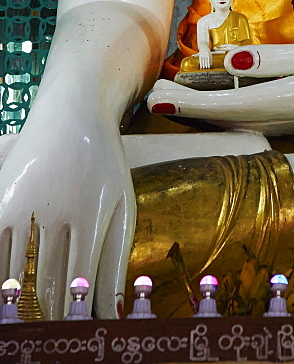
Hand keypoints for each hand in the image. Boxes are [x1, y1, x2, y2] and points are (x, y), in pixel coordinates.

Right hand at [0, 85, 134, 319]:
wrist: (72, 112)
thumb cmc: (103, 164)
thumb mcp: (122, 205)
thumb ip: (115, 259)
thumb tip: (112, 314)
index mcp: (90, 216)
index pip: (78, 284)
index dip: (74, 318)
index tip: (75, 338)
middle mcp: (54, 212)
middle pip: (45, 283)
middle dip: (48, 318)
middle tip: (52, 340)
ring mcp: (22, 207)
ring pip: (13, 274)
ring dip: (18, 304)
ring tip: (29, 326)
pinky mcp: (0, 202)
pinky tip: (6, 295)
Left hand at [148, 39, 293, 134]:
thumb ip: (275, 60)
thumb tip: (229, 60)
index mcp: (288, 103)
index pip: (225, 105)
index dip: (188, 102)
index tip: (157, 95)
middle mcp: (283, 123)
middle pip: (223, 120)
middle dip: (187, 110)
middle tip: (153, 96)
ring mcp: (291, 129)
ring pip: (234, 125)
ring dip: (202, 113)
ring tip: (174, 97)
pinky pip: (251, 123)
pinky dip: (225, 113)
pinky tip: (216, 101)